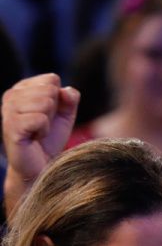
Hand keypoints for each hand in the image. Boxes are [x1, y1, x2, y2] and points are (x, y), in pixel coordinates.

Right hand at [3, 74, 78, 207]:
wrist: (40, 166)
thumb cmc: (50, 140)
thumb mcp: (64, 116)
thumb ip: (69, 99)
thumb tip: (67, 90)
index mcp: (22, 89)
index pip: (51, 79)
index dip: (59, 100)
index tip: (49, 115)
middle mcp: (11, 96)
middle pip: (49, 89)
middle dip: (54, 111)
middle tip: (44, 126)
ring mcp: (8, 110)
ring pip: (45, 102)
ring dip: (48, 122)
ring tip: (38, 132)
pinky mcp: (11, 126)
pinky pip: (40, 119)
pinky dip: (43, 131)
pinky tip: (34, 138)